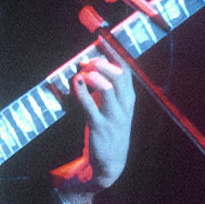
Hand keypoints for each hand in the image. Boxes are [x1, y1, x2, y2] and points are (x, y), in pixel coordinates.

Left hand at [72, 52, 135, 186]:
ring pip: (107, 88)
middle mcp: (124, 106)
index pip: (126, 70)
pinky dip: (82, 92)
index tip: (102, 41)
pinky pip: (90, 105)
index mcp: (129, 99)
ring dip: (93, 76)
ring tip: (81, 73)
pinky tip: (76, 83)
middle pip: (118, 76)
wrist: (111, 163)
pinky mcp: (99, 126)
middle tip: (87, 60)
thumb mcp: (116, 108)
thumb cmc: (111, 130)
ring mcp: (113, 116)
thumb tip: (93, 67)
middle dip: (102, 63)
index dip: (114, 54)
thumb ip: (108, 89)